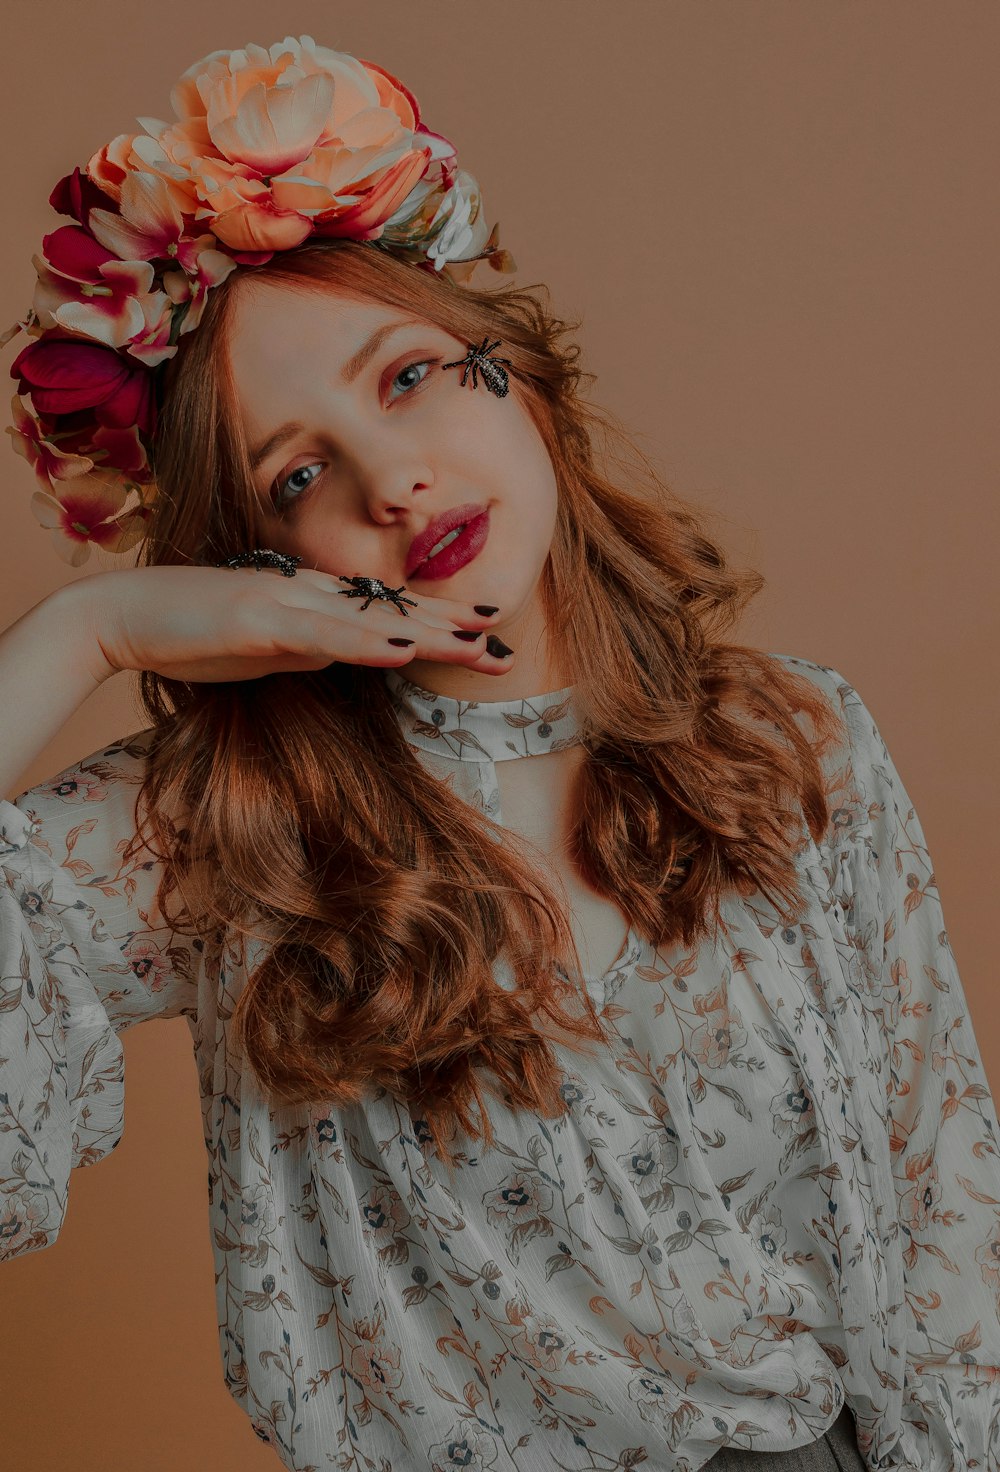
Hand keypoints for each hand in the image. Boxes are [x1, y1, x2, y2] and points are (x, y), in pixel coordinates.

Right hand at [68, 565, 513, 683]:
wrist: (122, 617)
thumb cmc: (190, 633)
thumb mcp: (265, 652)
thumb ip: (310, 650)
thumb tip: (349, 655)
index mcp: (312, 603)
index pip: (387, 615)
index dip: (440, 624)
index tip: (488, 638)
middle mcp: (308, 595)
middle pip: (394, 613)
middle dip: (453, 629)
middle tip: (507, 646)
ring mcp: (285, 604)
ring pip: (371, 620)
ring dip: (428, 632)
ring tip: (478, 644)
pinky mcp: (258, 620)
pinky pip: (321, 634)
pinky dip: (365, 642)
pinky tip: (401, 649)